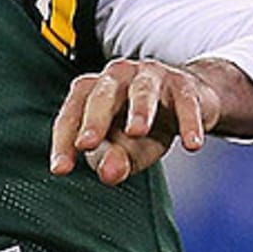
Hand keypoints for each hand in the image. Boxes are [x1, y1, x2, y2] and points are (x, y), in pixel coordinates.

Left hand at [49, 57, 252, 186]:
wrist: (190, 102)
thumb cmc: (146, 126)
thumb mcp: (127, 147)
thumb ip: (114, 159)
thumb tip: (107, 174)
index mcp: (93, 91)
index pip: (72, 114)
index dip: (63, 141)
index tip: (60, 170)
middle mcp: (117, 77)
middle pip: (101, 95)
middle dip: (94, 120)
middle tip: (86, 145)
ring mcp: (150, 76)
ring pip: (142, 91)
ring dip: (139, 111)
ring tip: (136, 132)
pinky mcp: (183, 84)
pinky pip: (186, 102)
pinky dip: (189, 122)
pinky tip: (192, 144)